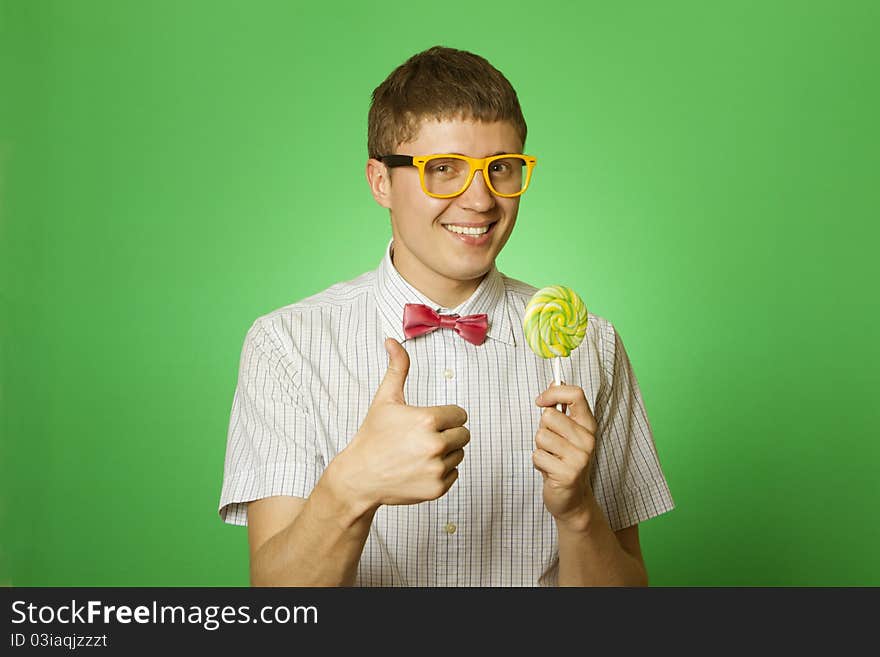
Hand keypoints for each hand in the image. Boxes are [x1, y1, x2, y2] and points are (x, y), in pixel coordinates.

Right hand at [334, 338, 468, 509]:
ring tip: (419, 454)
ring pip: (459, 454)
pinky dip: (441, 472)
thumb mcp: (385, 399)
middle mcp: (435, 445)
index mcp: (428, 419)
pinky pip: (454, 474)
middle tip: (423, 438)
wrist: (359, 477)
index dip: (445, 417)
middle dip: (448, 434)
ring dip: (445, 453)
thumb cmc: (372, 436)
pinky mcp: (438, 489)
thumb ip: (397, 368)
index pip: (460, 414)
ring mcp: (437, 469)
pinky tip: (419, 469)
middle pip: (464, 434)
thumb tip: (392, 341)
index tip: (428, 422)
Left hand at [533, 384, 597, 529]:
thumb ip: (561, 409)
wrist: (572, 499)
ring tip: (551, 458)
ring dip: (540, 448)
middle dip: (542, 429)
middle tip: (551, 445)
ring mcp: (580, 457)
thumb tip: (555, 381)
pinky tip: (549, 471)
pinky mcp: (568, 474)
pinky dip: (538, 463)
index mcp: (588, 425)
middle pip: (549, 415)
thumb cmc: (564, 461)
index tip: (540, 401)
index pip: (575, 395)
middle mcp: (588, 440)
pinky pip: (537, 455)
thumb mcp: (565, 432)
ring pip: (541, 436)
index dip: (553, 392)